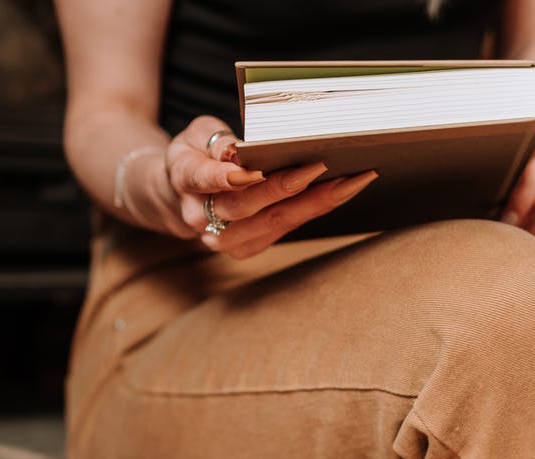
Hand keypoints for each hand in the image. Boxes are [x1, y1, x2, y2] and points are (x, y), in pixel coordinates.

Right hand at [164, 116, 376, 257]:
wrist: (184, 195)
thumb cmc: (198, 156)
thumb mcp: (198, 136)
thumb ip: (216, 140)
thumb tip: (240, 151)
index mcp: (185, 180)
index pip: (203, 179)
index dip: (228, 177)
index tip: (256, 169)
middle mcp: (201, 217)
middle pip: (244, 206)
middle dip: (284, 187)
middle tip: (320, 165)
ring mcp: (225, 238)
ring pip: (271, 222)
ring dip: (313, 202)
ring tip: (351, 180)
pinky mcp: (248, 247)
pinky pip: (286, 228)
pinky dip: (316, 209)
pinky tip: (344, 191)